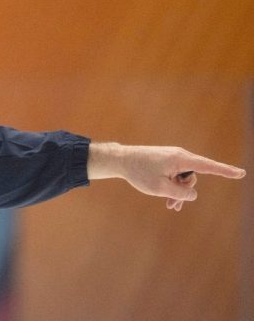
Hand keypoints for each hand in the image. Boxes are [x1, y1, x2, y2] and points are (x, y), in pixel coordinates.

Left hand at [87, 142, 245, 210]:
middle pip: (193, 177)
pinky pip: (176, 176)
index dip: (225, 171)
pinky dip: (173, 187)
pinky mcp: (166, 161)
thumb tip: (193, 194)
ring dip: (177, 192)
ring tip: (169, 205)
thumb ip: (180, 193)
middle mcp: (179, 156)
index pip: (208, 166)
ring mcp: (172, 158)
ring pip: (183, 179)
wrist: (121, 160)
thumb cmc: (139, 173)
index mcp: (180, 159)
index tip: (241, 173)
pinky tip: (168, 200)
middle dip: (185, 192)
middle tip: (172, 206)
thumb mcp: (160, 188)